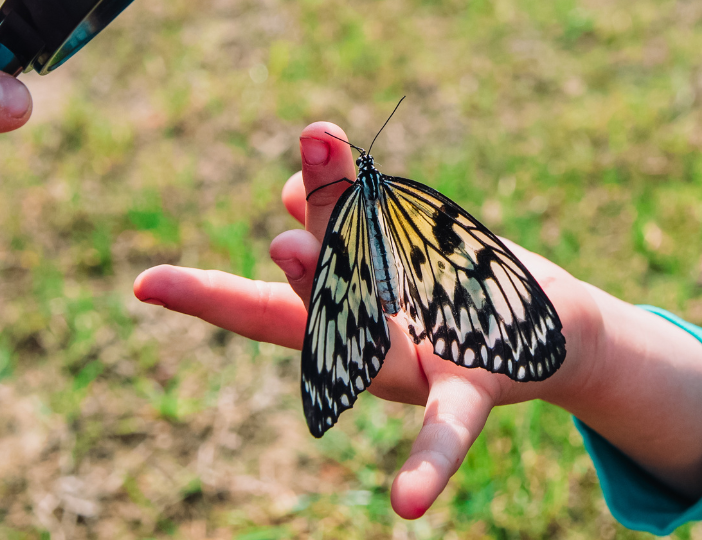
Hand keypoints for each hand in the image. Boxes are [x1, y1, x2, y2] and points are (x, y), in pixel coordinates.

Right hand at [136, 122, 701, 517]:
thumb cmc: (465, 287)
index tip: (142, 285)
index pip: (265, 303)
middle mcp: (371, 352)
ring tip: (294, 240)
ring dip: (342, 289)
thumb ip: (348, 218)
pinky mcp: (480, 389)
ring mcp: (421, 374)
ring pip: (376, 338)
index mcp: (347, 317)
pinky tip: (405, 506)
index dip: (203, 297)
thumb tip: (291, 195)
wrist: (558, 332)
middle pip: (326, 305)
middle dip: (303, 264)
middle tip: (282, 223)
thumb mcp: (404, 245)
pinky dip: (429, 463)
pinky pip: (451, 428)